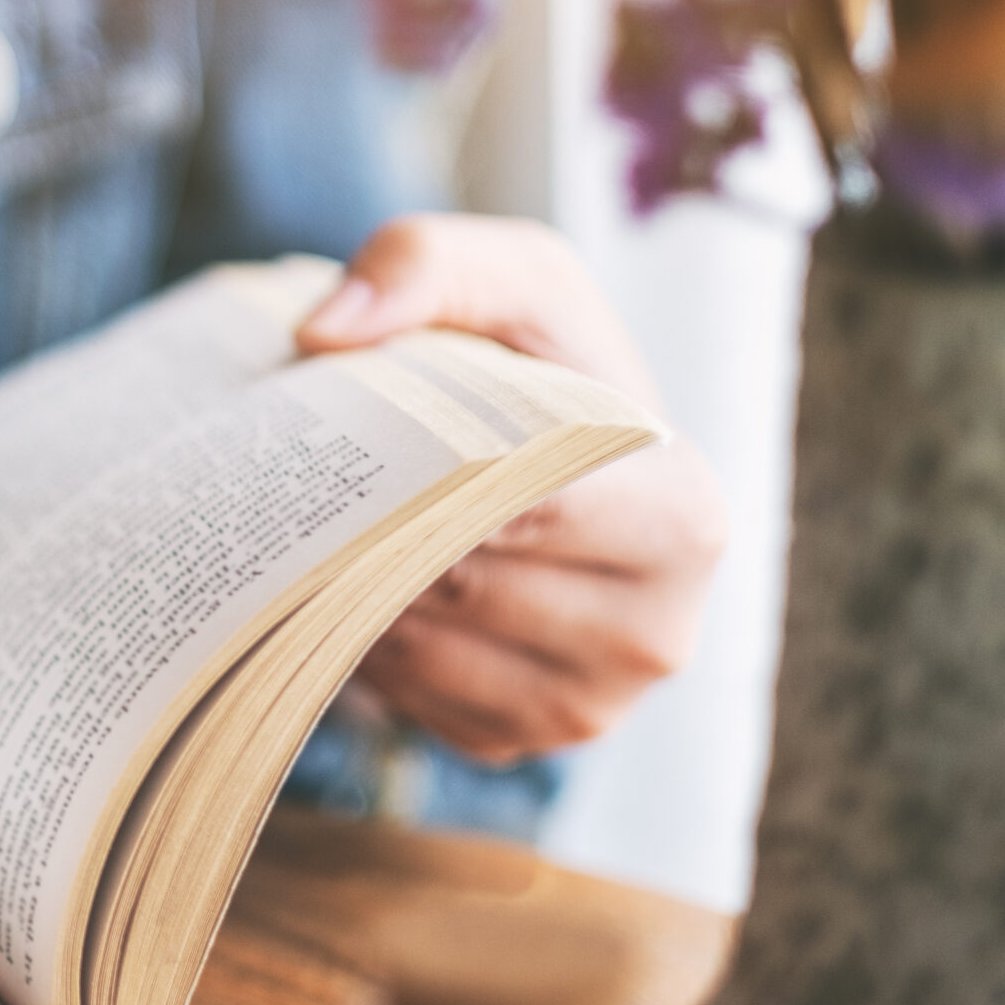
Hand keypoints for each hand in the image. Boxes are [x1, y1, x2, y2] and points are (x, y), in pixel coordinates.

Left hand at [296, 214, 728, 765]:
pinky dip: (367, 642)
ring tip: (335, 522)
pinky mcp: (514, 742)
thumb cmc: (530, 362)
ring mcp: (588, 706)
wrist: (531, 452)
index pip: (535, 508)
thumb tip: (325, 332)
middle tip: (320, 478)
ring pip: (428, 651)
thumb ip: (424, 262)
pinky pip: (410, 700)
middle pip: (471, 586)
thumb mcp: (500, 274)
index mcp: (685, 516)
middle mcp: (657, 632)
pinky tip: (360, 582)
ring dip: (362, 590)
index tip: (370, 435)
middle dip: (385, 529)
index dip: (436, 472)